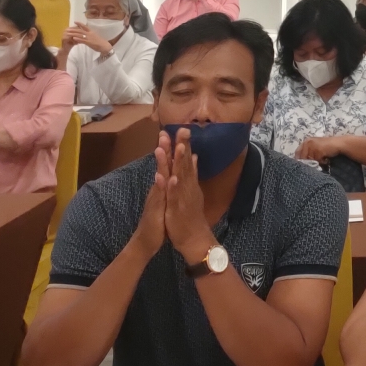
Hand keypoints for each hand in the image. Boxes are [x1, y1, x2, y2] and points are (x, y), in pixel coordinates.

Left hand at [62, 21, 112, 56]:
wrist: (105, 46)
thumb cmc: (100, 42)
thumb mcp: (95, 37)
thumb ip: (90, 35)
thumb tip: (86, 34)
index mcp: (91, 32)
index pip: (85, 26)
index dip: (79, 24)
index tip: (75, 21)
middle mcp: (90, 33)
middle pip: (80, 30)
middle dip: (73, 29)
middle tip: (67, 29)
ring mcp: (89, 38)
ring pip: (80, 35)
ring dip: (73, 34)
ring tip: (68, 33)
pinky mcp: (89, 42)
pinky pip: (82, 40)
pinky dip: (77, 39)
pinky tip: (73, 38)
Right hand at [131, 141, 168, 258]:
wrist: (146, 242)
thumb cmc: (158, 220)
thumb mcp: (166, 200)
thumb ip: (169, 185)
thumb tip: (175, 170)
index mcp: (163, 186)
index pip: (169, 164)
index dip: (172, 148)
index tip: (176, 131)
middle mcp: (158, 189)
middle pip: (163, 166)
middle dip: (165, 149)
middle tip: (165, 131)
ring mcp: (155, 198)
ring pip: (160, 178)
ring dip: (161, 163)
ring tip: (162, 147)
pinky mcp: (155, 210)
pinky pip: (159, 197)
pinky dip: (162, 187)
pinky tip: (164, 177)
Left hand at [161, 129, 213, 262]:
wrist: (194, 238)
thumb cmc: (190, 214)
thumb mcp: (192, 190)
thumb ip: (193, 173)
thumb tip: (195, 156)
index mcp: (188, 181)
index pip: (186, 159)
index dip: (183, 143)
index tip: (180, 127)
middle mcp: (187, 186)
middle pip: (184, 163)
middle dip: (182, 146)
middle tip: (182, 129)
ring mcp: (183, 196)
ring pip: (180, 176)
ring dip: (178, 162)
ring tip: (177, 146)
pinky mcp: (178, 208)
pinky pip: (175, 196)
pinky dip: (173, 186)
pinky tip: (170, 177)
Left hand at [296, 134, 345, 161]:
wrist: (338, 143)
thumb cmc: (326, 146)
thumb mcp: (315, 147)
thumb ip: (308, 152)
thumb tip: (301, 163)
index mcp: (306, 141)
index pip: (297, 152)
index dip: (299, 159)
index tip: (302, 165)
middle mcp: (308, 143)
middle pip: (302, 157)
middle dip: (307, 162)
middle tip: (313, 164)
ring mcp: (313, 147)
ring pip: (310, 160)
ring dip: (315, 162)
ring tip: (321, 160)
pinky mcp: (319, 151)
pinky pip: (317, 161)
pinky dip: (321, 162)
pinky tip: (325, 160)